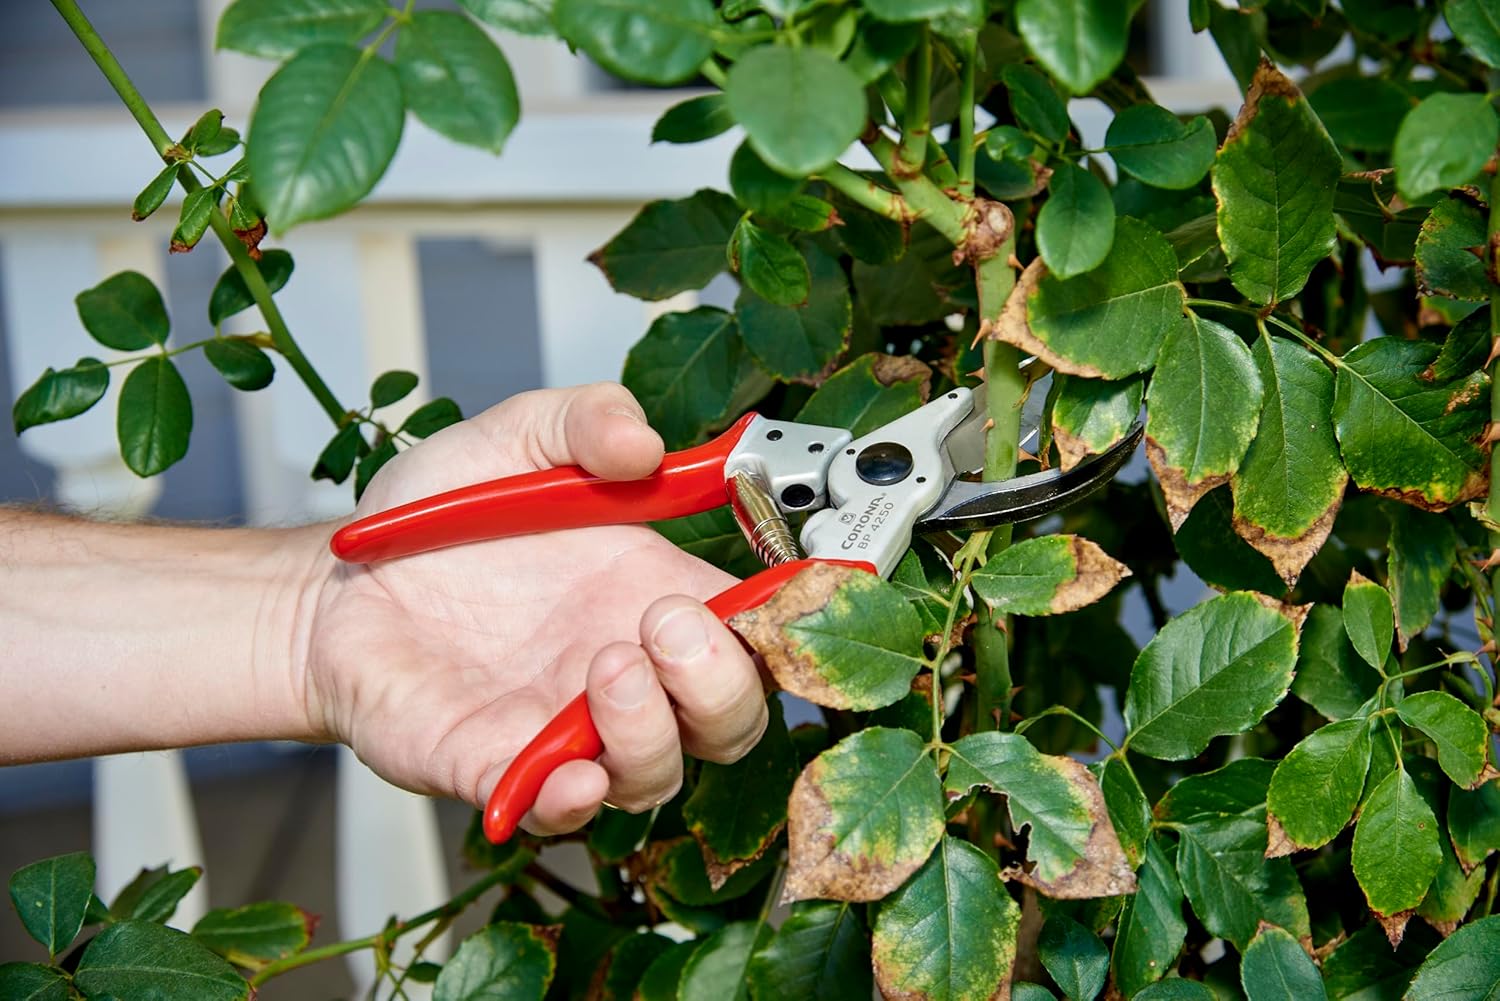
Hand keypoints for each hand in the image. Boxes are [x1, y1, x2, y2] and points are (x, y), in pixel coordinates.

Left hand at [299, 383, 767, 834]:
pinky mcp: (493, 769)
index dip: (784, 624)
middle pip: (729, 719)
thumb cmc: (435, 523)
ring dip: (654, 729)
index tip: (781, 596)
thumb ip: (584, 420)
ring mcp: (562, 728)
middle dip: (723, 682)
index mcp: (646, 591)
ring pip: (657, 774)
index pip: (754, 631)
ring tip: (606, 665)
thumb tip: (645, 445)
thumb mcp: (514, 439)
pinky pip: (554, 812)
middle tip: (665, 623)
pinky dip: (574, 802)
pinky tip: (571, 771)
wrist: (336, 583)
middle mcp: (621, 670)